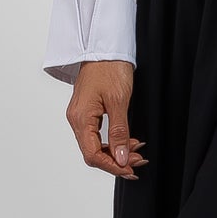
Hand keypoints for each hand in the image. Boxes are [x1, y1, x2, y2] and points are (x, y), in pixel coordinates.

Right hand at [66, 60, 148, 178]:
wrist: (104, 48)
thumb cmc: (109, 68)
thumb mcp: (119, 101)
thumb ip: (119, 132)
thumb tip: (121, 158)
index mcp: (80, 118)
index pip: (92, 154)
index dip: (112, 166)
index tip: (131, 170)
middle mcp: (77, 119)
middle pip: (93, 153)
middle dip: (116, 161)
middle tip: (139, 161)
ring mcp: (80, 116)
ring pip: (96, 146)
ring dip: (116, 152)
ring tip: (137, 153)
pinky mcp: (87, 112)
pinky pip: (97, 135)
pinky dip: (113, 142)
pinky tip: (128, 141)